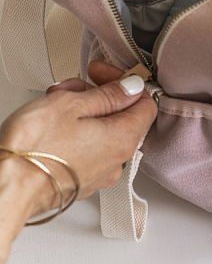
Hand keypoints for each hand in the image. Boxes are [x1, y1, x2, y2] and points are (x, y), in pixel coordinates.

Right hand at [0, 61, 156, 260]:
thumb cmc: (35, 149)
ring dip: (81, 110)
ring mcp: (96, 175)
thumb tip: (131, 87)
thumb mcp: (74, 104)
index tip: (103, 74)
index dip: (126, 82)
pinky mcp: (77, 182)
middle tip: (72, 86)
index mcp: (123, 139)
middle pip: (120, 116)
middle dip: (97, 94)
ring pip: (100, 131)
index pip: (145, 104)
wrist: (6, 189)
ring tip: (54, 101)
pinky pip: (85, 149)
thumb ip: (109, 94)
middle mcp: (116, 162)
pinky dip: (74, 131)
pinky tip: (52, 123)